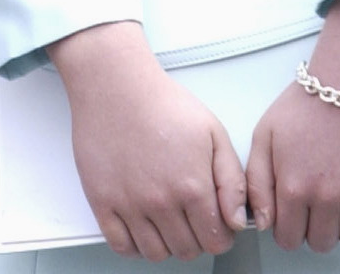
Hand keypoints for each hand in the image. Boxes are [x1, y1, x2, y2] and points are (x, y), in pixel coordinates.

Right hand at [50, 21, 246, 260]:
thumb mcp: (214, 134)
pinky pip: (120, 245)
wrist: (115, 85)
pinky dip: (134, 246)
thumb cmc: (163, 103)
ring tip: (167, 222)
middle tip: (191, 219)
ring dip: (167, 244)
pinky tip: (140, 228)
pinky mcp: (101, 200)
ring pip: (156, 253)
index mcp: (193, 187)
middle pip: (187, 251)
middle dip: (196, 239)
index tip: (215, 223)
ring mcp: (128, 204)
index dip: (222, 235)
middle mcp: (161, 202)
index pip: (217, 241)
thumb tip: (238, 221)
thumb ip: (233, 182)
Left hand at [246, 0, 339, 252]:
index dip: (289, 230)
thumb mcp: (264, 136)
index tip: (294, 217)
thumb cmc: (306, 105)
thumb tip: (262, 223)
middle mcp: (327, 198)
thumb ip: (257, 182)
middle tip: (318, 208)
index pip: (288, 238)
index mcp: (293, 187)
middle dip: (316, 230)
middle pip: (322, 243)